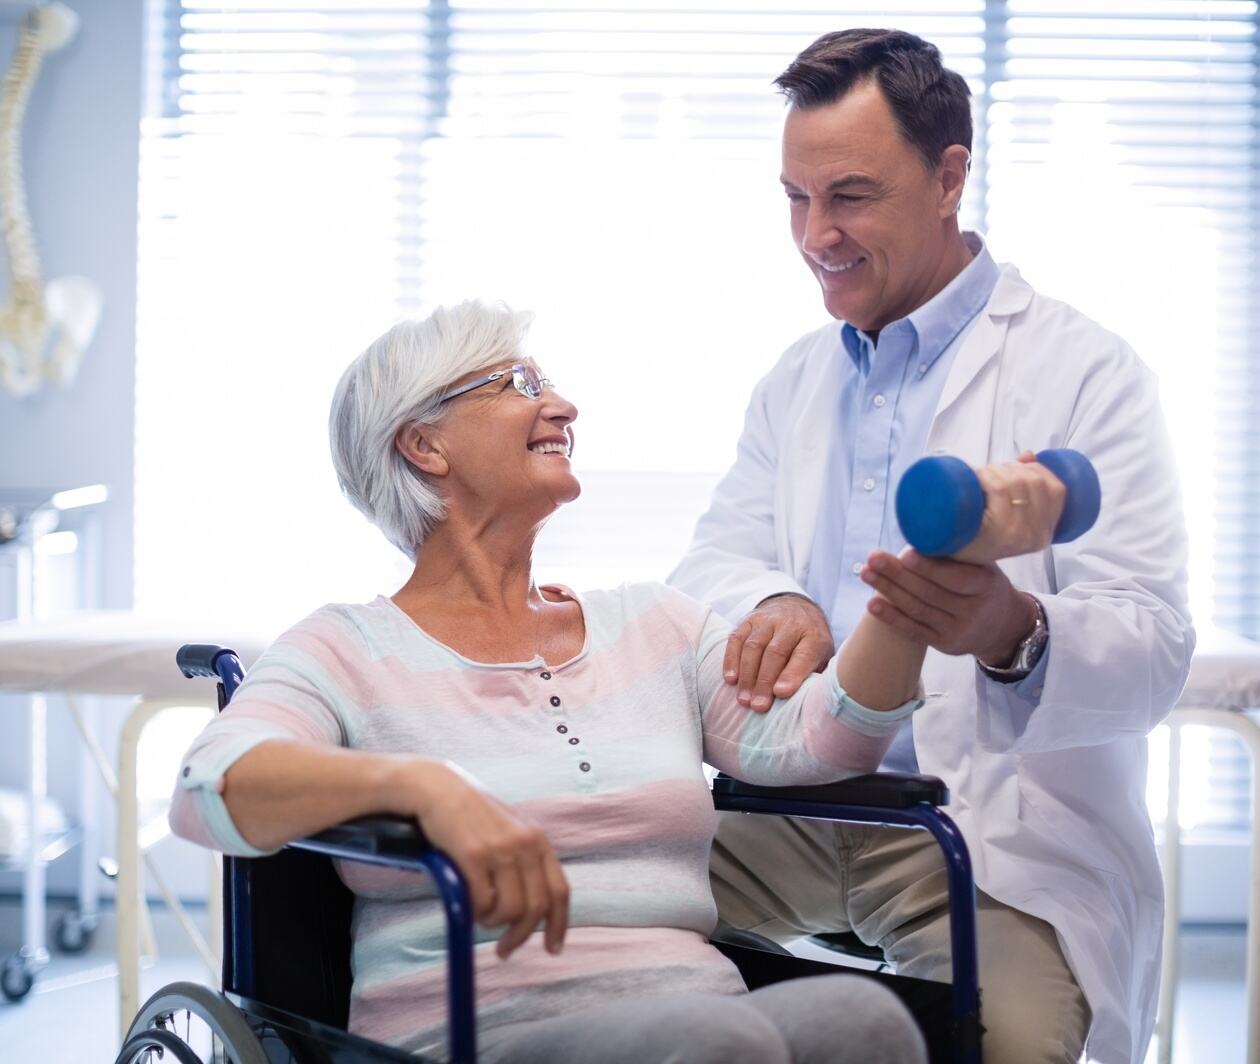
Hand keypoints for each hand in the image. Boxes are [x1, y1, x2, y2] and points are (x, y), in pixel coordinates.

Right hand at [405, 761, 568, 959]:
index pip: (560, 891)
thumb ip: (524, 862)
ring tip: (481, 918)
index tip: (553, 949)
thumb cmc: (471, 815)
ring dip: (493, 923)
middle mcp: (524, 844)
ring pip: (509, 910)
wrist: (437, 789)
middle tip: (505, 949)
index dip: (559, 925)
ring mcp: (500, 849)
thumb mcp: (509, 831)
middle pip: (536, 907)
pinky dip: (476, 913)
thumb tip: (531, 910)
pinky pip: (481, 902)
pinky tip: (468, 906)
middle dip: (520, 936)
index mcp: (537, 840)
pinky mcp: (472, 855)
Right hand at [723, 594, 834, 711]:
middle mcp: (790, 624)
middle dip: (764, 682)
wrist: (796, 608)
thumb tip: (801, 703)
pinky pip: (736, 639)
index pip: (803, 655)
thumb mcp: (822, 657)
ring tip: (744, 699)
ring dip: (747, 675)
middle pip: (774, 652)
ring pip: (753, 646)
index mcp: (813, 636)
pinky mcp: (748, 619)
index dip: (791, 675)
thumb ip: (813, 676)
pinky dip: (731, 660)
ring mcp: (767, 619)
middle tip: (758, 706)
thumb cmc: (809, 643)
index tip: (781, 693)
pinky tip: (731, 679)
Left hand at [860, 549, 1037, 665]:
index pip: (955, 578)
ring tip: (866, 573)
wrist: (1004, 627)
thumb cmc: (985, 585)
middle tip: (873, 558)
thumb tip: (924, 529)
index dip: (929, 567)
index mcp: (986, 585)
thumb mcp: (984, 566)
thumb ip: (958, 553)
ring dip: (888, 591)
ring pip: (918, 610)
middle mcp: (974, 611)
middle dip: (898, 574)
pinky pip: (914, 630)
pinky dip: (891, 616)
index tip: (905, 553)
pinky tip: (872, 604)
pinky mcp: (945, 645)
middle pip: (929, 593)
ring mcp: (958, 630)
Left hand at [954, 451, 1066, 563]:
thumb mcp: (1007, 519)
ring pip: (1016, 482)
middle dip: (1013, 468)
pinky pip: (998, 489)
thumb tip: (1028, 455)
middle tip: (993, 471)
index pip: (1057, 491)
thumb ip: (1023, 489)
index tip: (1019, 466)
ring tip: (982, 474)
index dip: (1039, 470)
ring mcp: (1015, 534)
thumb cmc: (976, 536)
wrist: (947, 557)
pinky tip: (976, 477)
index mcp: (1044, 534)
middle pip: (1035, 482)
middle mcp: (1034, 536)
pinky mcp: (994, 531)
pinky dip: (987, 475)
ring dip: (998, 469)